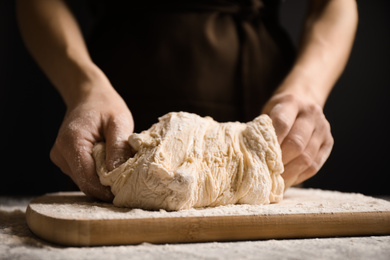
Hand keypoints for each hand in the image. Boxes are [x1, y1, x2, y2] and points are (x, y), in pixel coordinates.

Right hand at [50, 83, 133, 200]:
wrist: (88, 95)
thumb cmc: (105, 105)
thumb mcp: (119, 122)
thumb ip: (118, 148)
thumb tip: (117, 176)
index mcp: (71, 143)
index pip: (88, 179)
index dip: (107, 190)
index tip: (127, 192)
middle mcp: (61, 154)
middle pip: (86, 183)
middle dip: (108, 186)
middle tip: (130, 183)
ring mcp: (61, 159)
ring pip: (85, 181)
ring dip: (104, 179)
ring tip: (121, 168)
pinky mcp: (66, 161)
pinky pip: (85, 174)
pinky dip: (99, 173)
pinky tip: (110, 164)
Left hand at [262, 93, 333, 188]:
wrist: (304, 99)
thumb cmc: (277, 110)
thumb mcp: (267, 112)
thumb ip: (261, 130)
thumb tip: (249, 156)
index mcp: (292, 102)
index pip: (282, 123)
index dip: (271, 142)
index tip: (259, 158)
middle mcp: (311, 113)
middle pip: (296, 143)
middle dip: (280, 161)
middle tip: (266, 174)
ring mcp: (322, 128)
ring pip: (307, 157)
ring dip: (289, 173)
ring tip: (275, 182)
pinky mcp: (328, 142)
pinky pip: (315, 165)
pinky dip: (299, 176)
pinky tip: (287, 181)